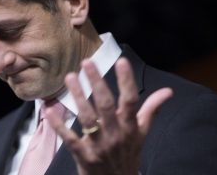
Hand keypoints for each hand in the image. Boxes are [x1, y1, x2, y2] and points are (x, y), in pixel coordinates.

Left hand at [46, 57, 172, 174]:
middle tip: (86, 62)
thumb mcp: (142, 134)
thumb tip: (168, 91)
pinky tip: (49, 111)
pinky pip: (70, 139)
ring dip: (78, 96)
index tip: (121, 61)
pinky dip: (59, 125)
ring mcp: (99, 146)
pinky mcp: (83, 156)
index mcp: (130, 127)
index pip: (131, 101)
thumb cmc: (128, 154)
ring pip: (87, 117)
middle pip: (106, 105)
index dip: (127, 81)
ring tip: (70, 77)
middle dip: (97, 83)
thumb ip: (151, 110)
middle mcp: (116, 134)